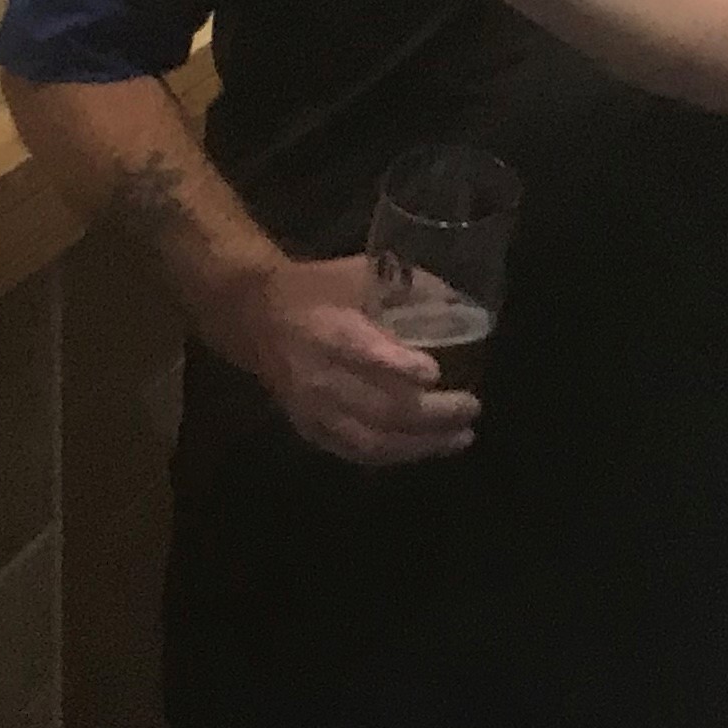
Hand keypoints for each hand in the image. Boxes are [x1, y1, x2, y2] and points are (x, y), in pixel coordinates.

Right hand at [228, 252, 479, 467]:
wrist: (255, 317)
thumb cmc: (316, 290)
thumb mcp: (358, 272)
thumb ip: (409, 287)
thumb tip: (463, 302)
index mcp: (329, 331)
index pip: (361, 353)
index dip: (398, 366)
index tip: (435, 372)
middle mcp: (319, 377)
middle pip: (376, 407)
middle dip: (429, 415)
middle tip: (472, 408)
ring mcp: (313, 410)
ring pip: (369, 440)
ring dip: (419, 445)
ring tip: (460, 438)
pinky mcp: (310, 429)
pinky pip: (354, 452)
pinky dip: (393, 455)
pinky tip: (425, 450)